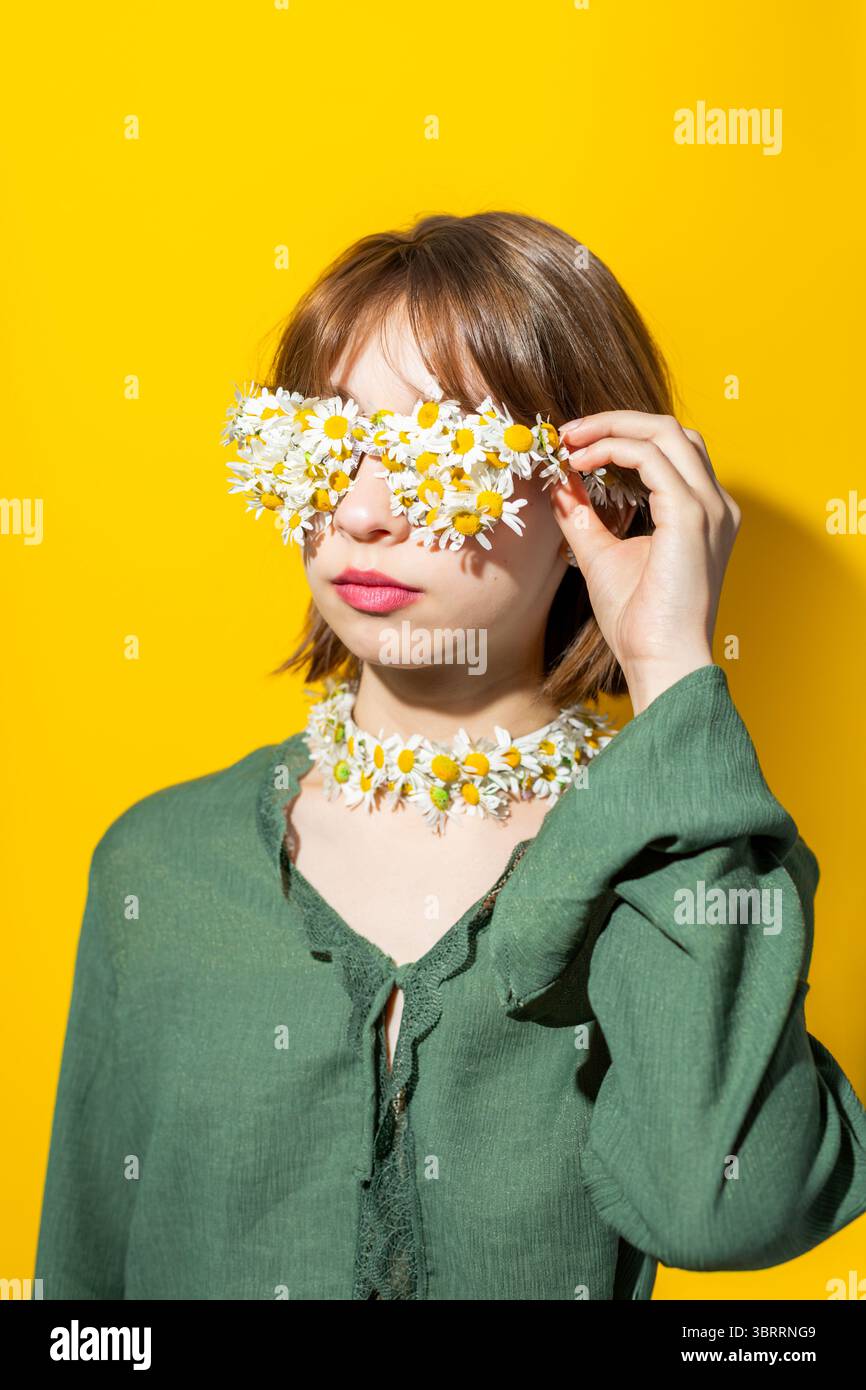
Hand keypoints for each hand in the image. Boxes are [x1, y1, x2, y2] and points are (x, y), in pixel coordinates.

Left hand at [549, 411, 740, 714]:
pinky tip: (580, 463)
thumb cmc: (638, 623)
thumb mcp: (601, 557)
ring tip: (570, 441)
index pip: (667, 451)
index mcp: (701, 513)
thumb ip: (583, 517)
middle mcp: (715, 504)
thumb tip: (558, 483)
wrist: (661, 661)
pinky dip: (613, 449)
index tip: (573, 445)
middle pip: (671, 430)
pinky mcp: (692, 515)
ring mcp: (709, 507)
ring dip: (613, 427)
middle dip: (616, 421)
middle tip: (568, 432)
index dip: (620, 437)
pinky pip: (651, 457)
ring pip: (666, 432)